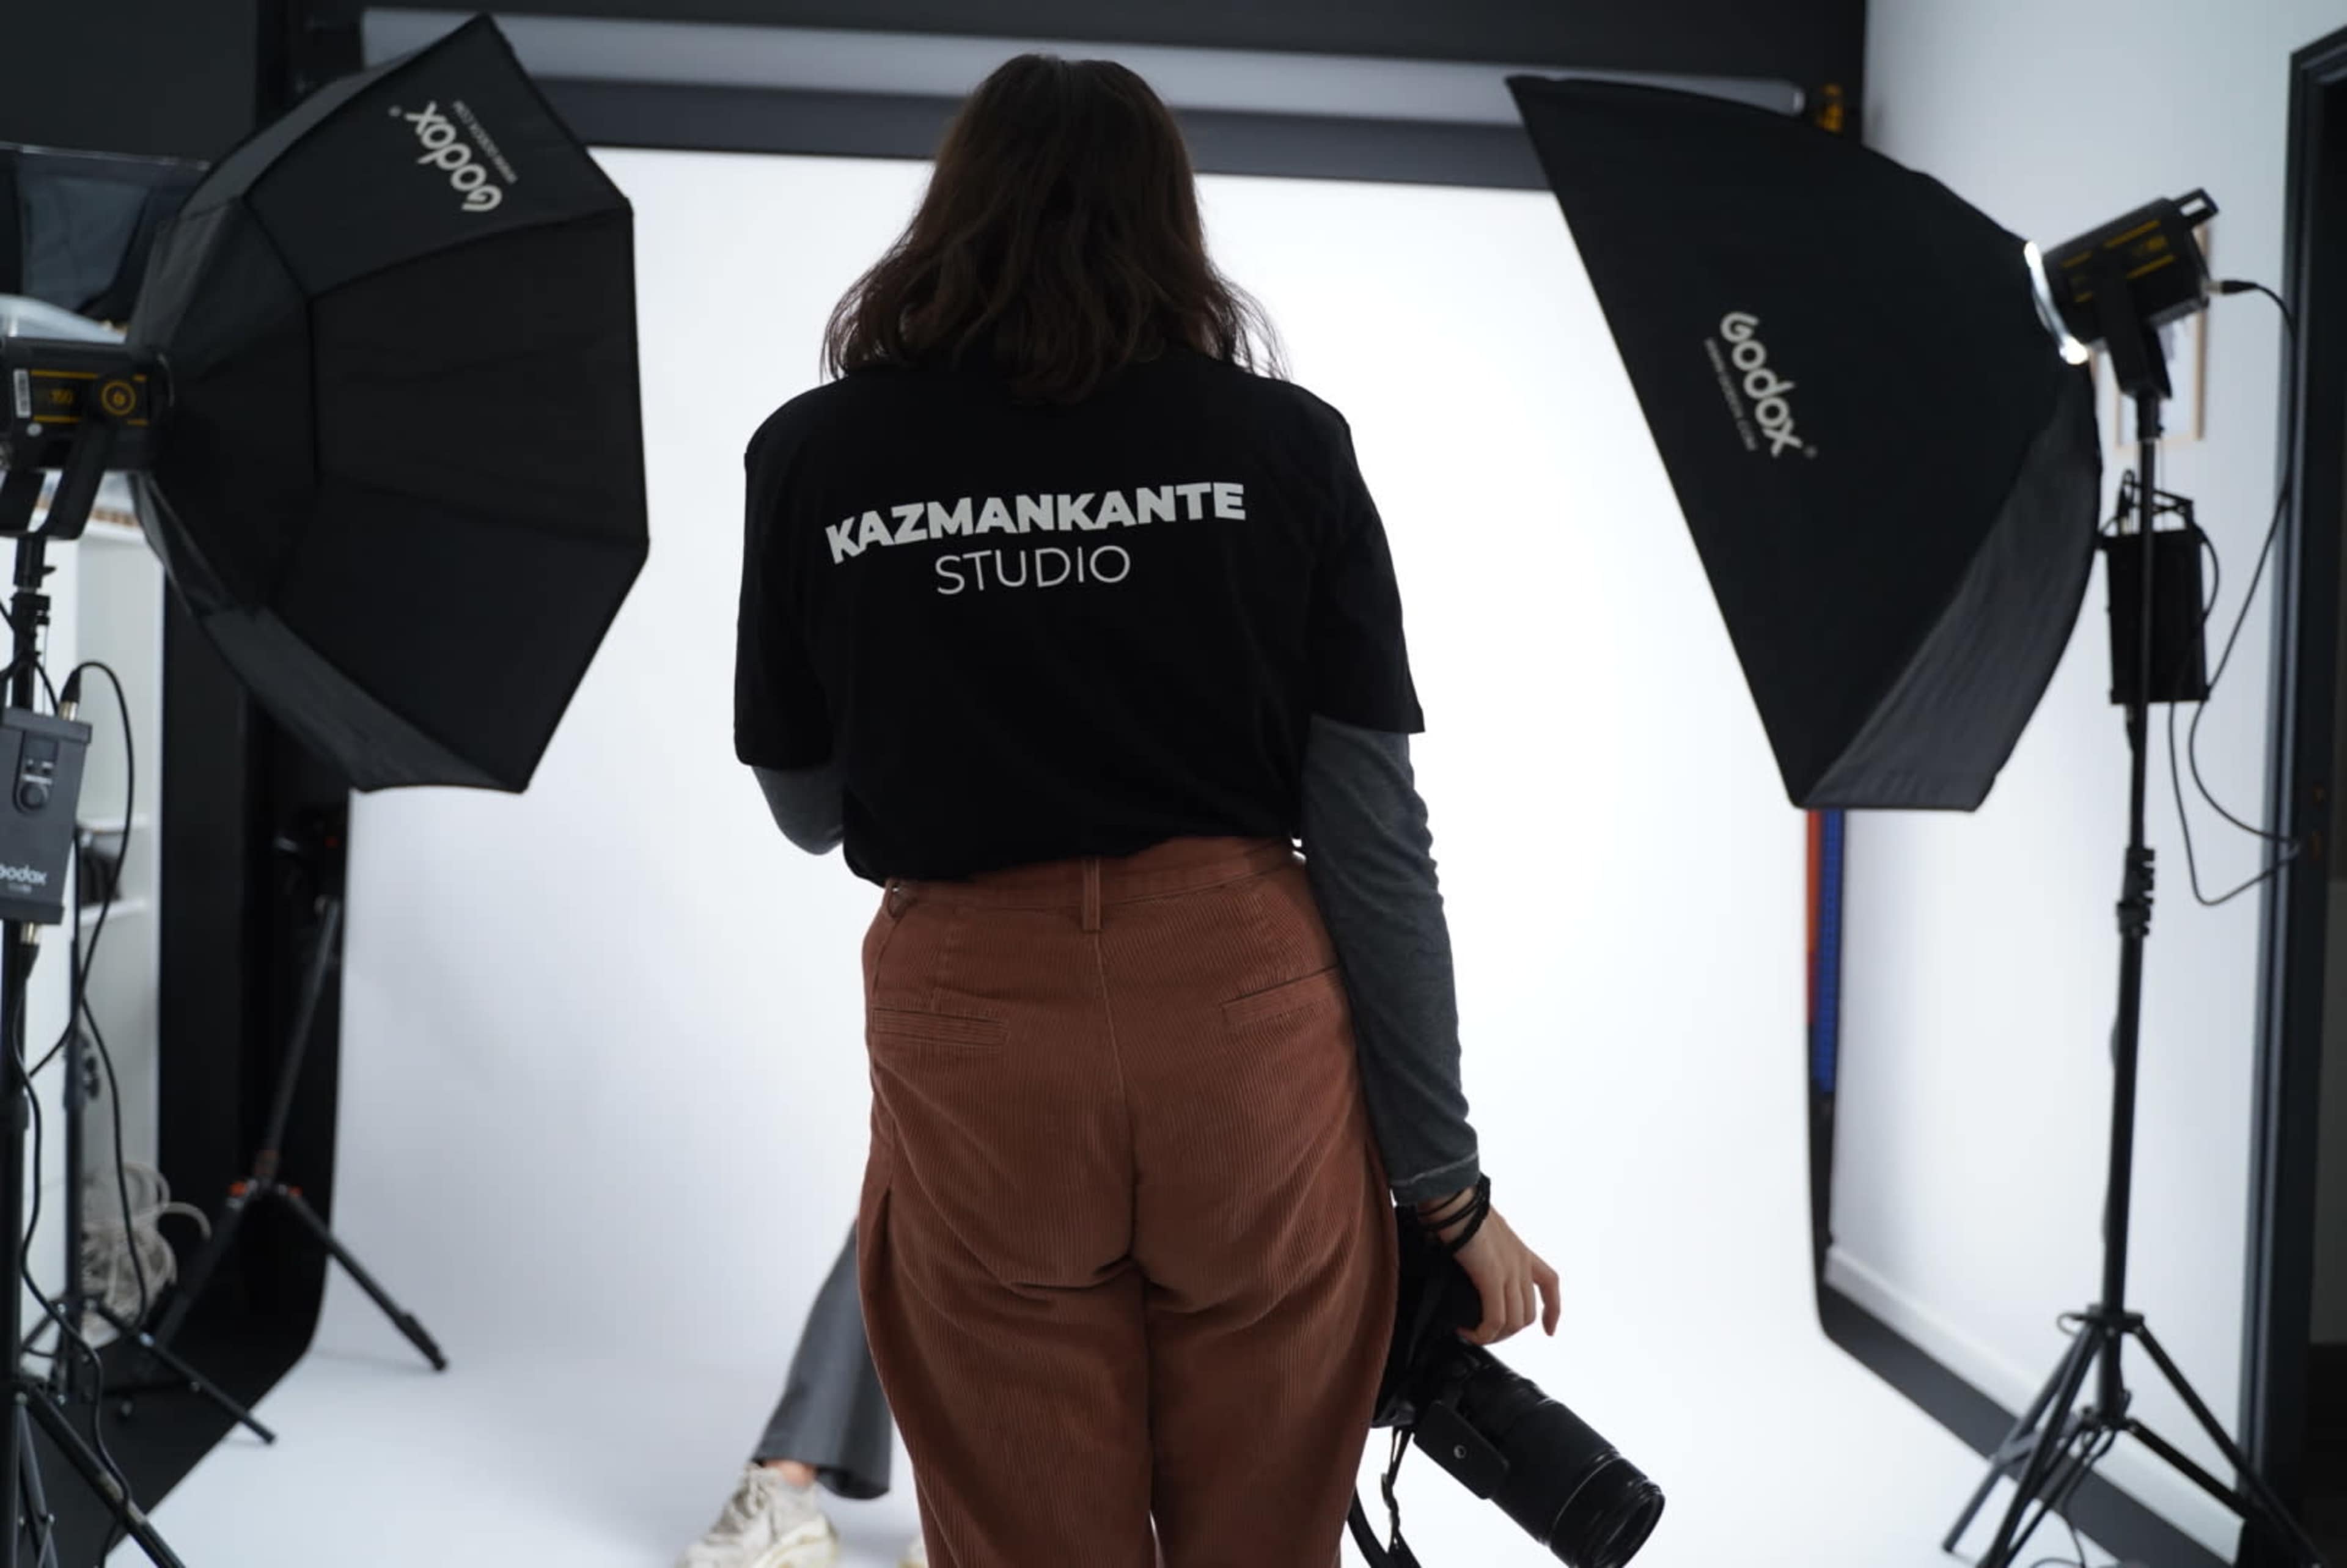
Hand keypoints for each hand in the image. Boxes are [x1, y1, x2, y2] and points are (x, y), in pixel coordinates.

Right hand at [1416, 1190, 1559, 1346]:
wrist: (1453, 1197)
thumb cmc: (1459, 1208)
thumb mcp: (1480, 1232)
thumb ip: (1482, 1250)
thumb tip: (1465, 1263)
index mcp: (1520, 1250)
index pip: (1550, 1283)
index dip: (1553, 1310)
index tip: (1549, 1329)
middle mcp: (1520, 1262)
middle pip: (1527, 1312)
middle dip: (1508, 1331)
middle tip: (1485, 1332)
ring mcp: (1509, 1270)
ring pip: (1513, 1321)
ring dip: (1493, 1336)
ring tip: (1473, 1334)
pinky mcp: (1492, 1276)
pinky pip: (1494, 1319)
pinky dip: (1482, 1333)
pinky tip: (1466, 1331)